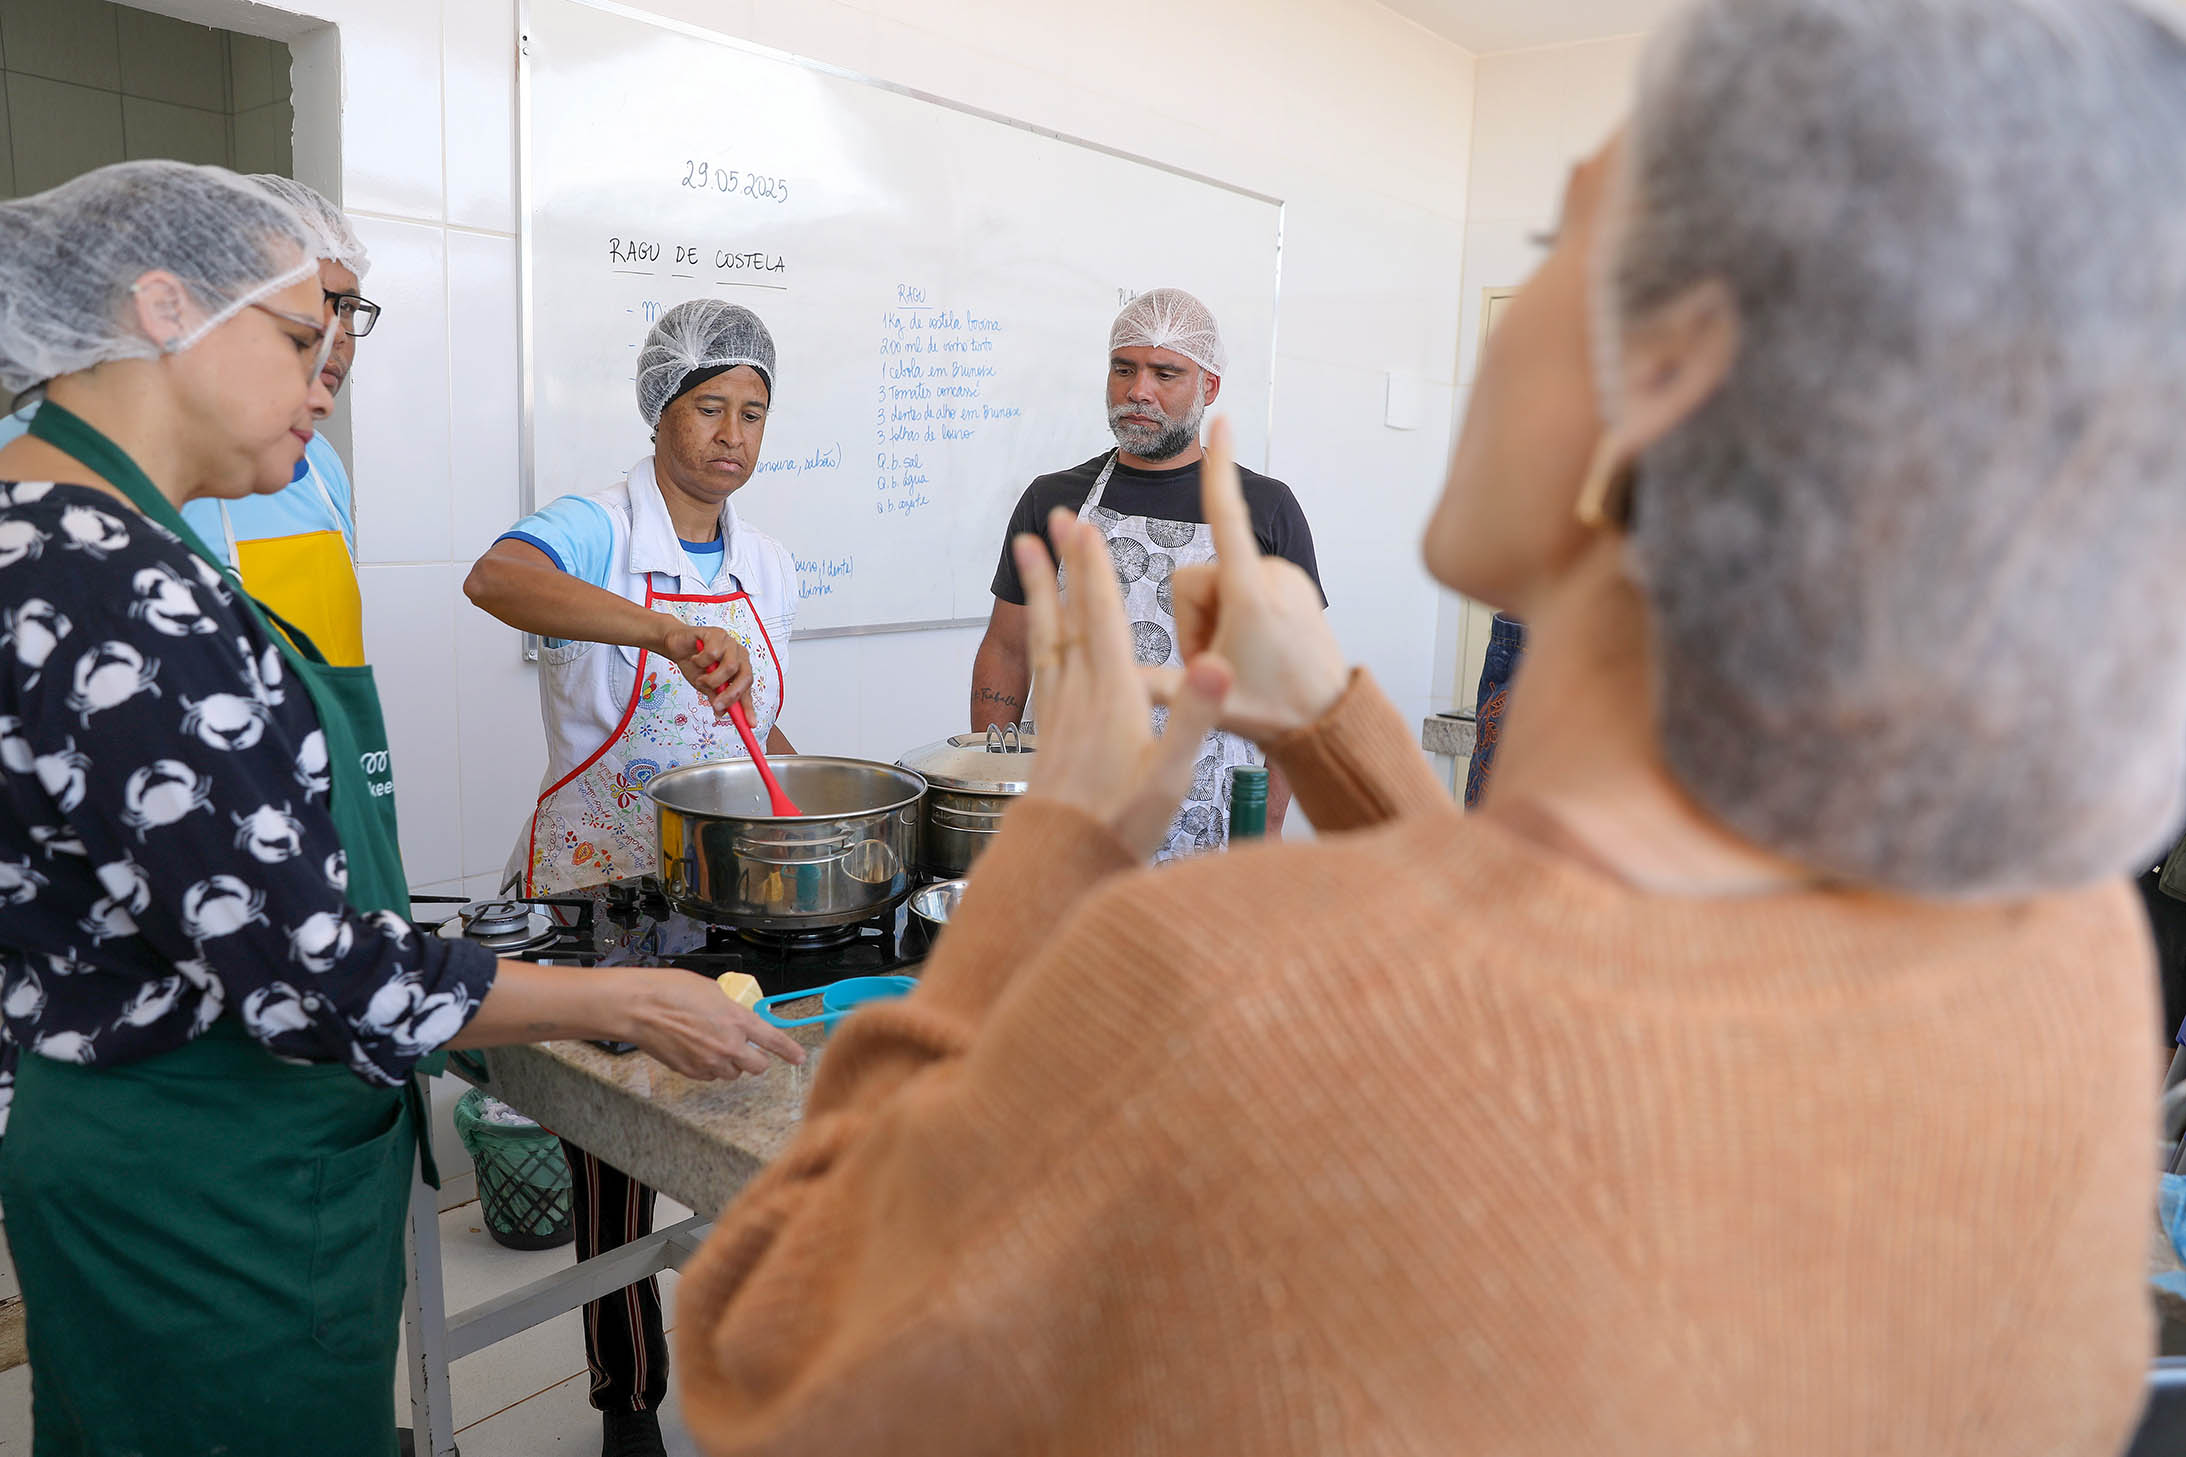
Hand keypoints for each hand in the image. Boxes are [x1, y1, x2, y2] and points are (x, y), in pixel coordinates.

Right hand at [621, 969, 805, 1079]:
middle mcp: (728, 1045)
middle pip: (759, 1066)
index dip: (791, 1051)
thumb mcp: (714, 991)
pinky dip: (709, 1067)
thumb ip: (733, 1008)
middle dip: (756, 1059)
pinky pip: (711, 1075)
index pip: (775, 1041)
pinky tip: (696, 1049)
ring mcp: (710, 1062)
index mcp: (738, 1020)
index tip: (799, 1057)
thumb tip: (741, 1017)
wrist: (641, 1008)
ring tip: (713, 1044)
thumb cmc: (672, 991)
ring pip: (734, 1073)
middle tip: (746, 1048)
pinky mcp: (693, 1072)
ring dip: (730, 1063)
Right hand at [663, 623, 752, 718]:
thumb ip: (716, 697)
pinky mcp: (718, 633)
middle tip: (717, 704)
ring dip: (711, 678)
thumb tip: (721, 713)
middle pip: (746, 676)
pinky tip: (695, 658)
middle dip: (731, 694)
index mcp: (740, 667)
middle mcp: (739, 655)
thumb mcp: (705, 686)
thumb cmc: (694, 664)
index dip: (749, 706)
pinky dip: (701, 661)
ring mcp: (730, 643)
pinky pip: (713, 653)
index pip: (748, 688)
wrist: (677, 645)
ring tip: (700, 678)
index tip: (750, 724)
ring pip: (729, 667)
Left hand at [1013, 507, 1233, 858]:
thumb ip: (1195, 715)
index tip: (1084, 525)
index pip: (1103, 617)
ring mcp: (1060, 709)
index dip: (1095, 569)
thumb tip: (1217, 662)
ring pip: (1047, 634)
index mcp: (1114, 696)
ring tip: (1027, 550)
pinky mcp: (1049, 728)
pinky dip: (1038, 631)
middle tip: (1053, 517)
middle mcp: (1080, 693)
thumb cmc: (1121, 823)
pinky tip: (1039, 627)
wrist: (1063, 862)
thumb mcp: (1173, 773)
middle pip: (1070, 614)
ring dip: (1041, 589)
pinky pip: (1041, 664)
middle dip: (1065, 563)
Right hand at [1149, 418, 1348, 740]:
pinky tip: (1257, 645)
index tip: (1222, 424)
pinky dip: (1240, 613)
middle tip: (1217, 662)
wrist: (1328, 719)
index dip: (1218, 471)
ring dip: (1217, 621)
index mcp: (1249, 593)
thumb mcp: (1207, 702)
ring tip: (1242, 659)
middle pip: (1199, 578)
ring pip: (1221, 582)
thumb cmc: (1273, 709)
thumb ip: (1153, 687)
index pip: (1227, 517)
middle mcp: (1270, 574)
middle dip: (1197, 620)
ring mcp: (1285, 576)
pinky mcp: (1295, 582)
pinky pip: (1246, 583)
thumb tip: (1109, 678)